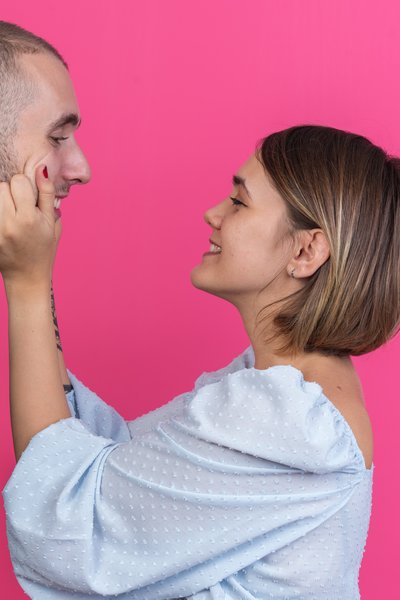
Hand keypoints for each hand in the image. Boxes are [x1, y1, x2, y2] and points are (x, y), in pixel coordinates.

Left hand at [0, 165, 60, 287]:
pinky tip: (6, 222)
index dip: (25, 187)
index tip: (29, 200)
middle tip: (18, 209)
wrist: (27, 276)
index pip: (18, 181)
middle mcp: (10, 223)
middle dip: (10, 193)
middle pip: (1, 186)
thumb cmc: (43, 249)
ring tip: (9, 215)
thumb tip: (41, 168)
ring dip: (1, 202)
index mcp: (29, 218)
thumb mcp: (52, 222)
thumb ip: (46, 194)